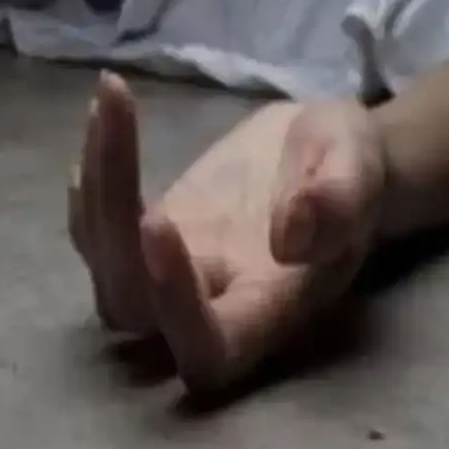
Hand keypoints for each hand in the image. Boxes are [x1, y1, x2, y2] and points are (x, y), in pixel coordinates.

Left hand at [68, 72, 387, 392]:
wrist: (327, 154)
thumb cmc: (353, 163)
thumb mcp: (359, 165)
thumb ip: (339, 199)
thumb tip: (289, 238)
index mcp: (269, 309)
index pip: (208, 348)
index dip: (174, 307)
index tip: (159, 220)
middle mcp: (210, 306)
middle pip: (130, 309)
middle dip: (110, 224)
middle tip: (121, 119)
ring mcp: (170, 274)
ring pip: (103, 268)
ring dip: (97, 187)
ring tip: (113, 99)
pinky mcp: (147, 238)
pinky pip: (95, 230)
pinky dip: (89, 178)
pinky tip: (103, 117)